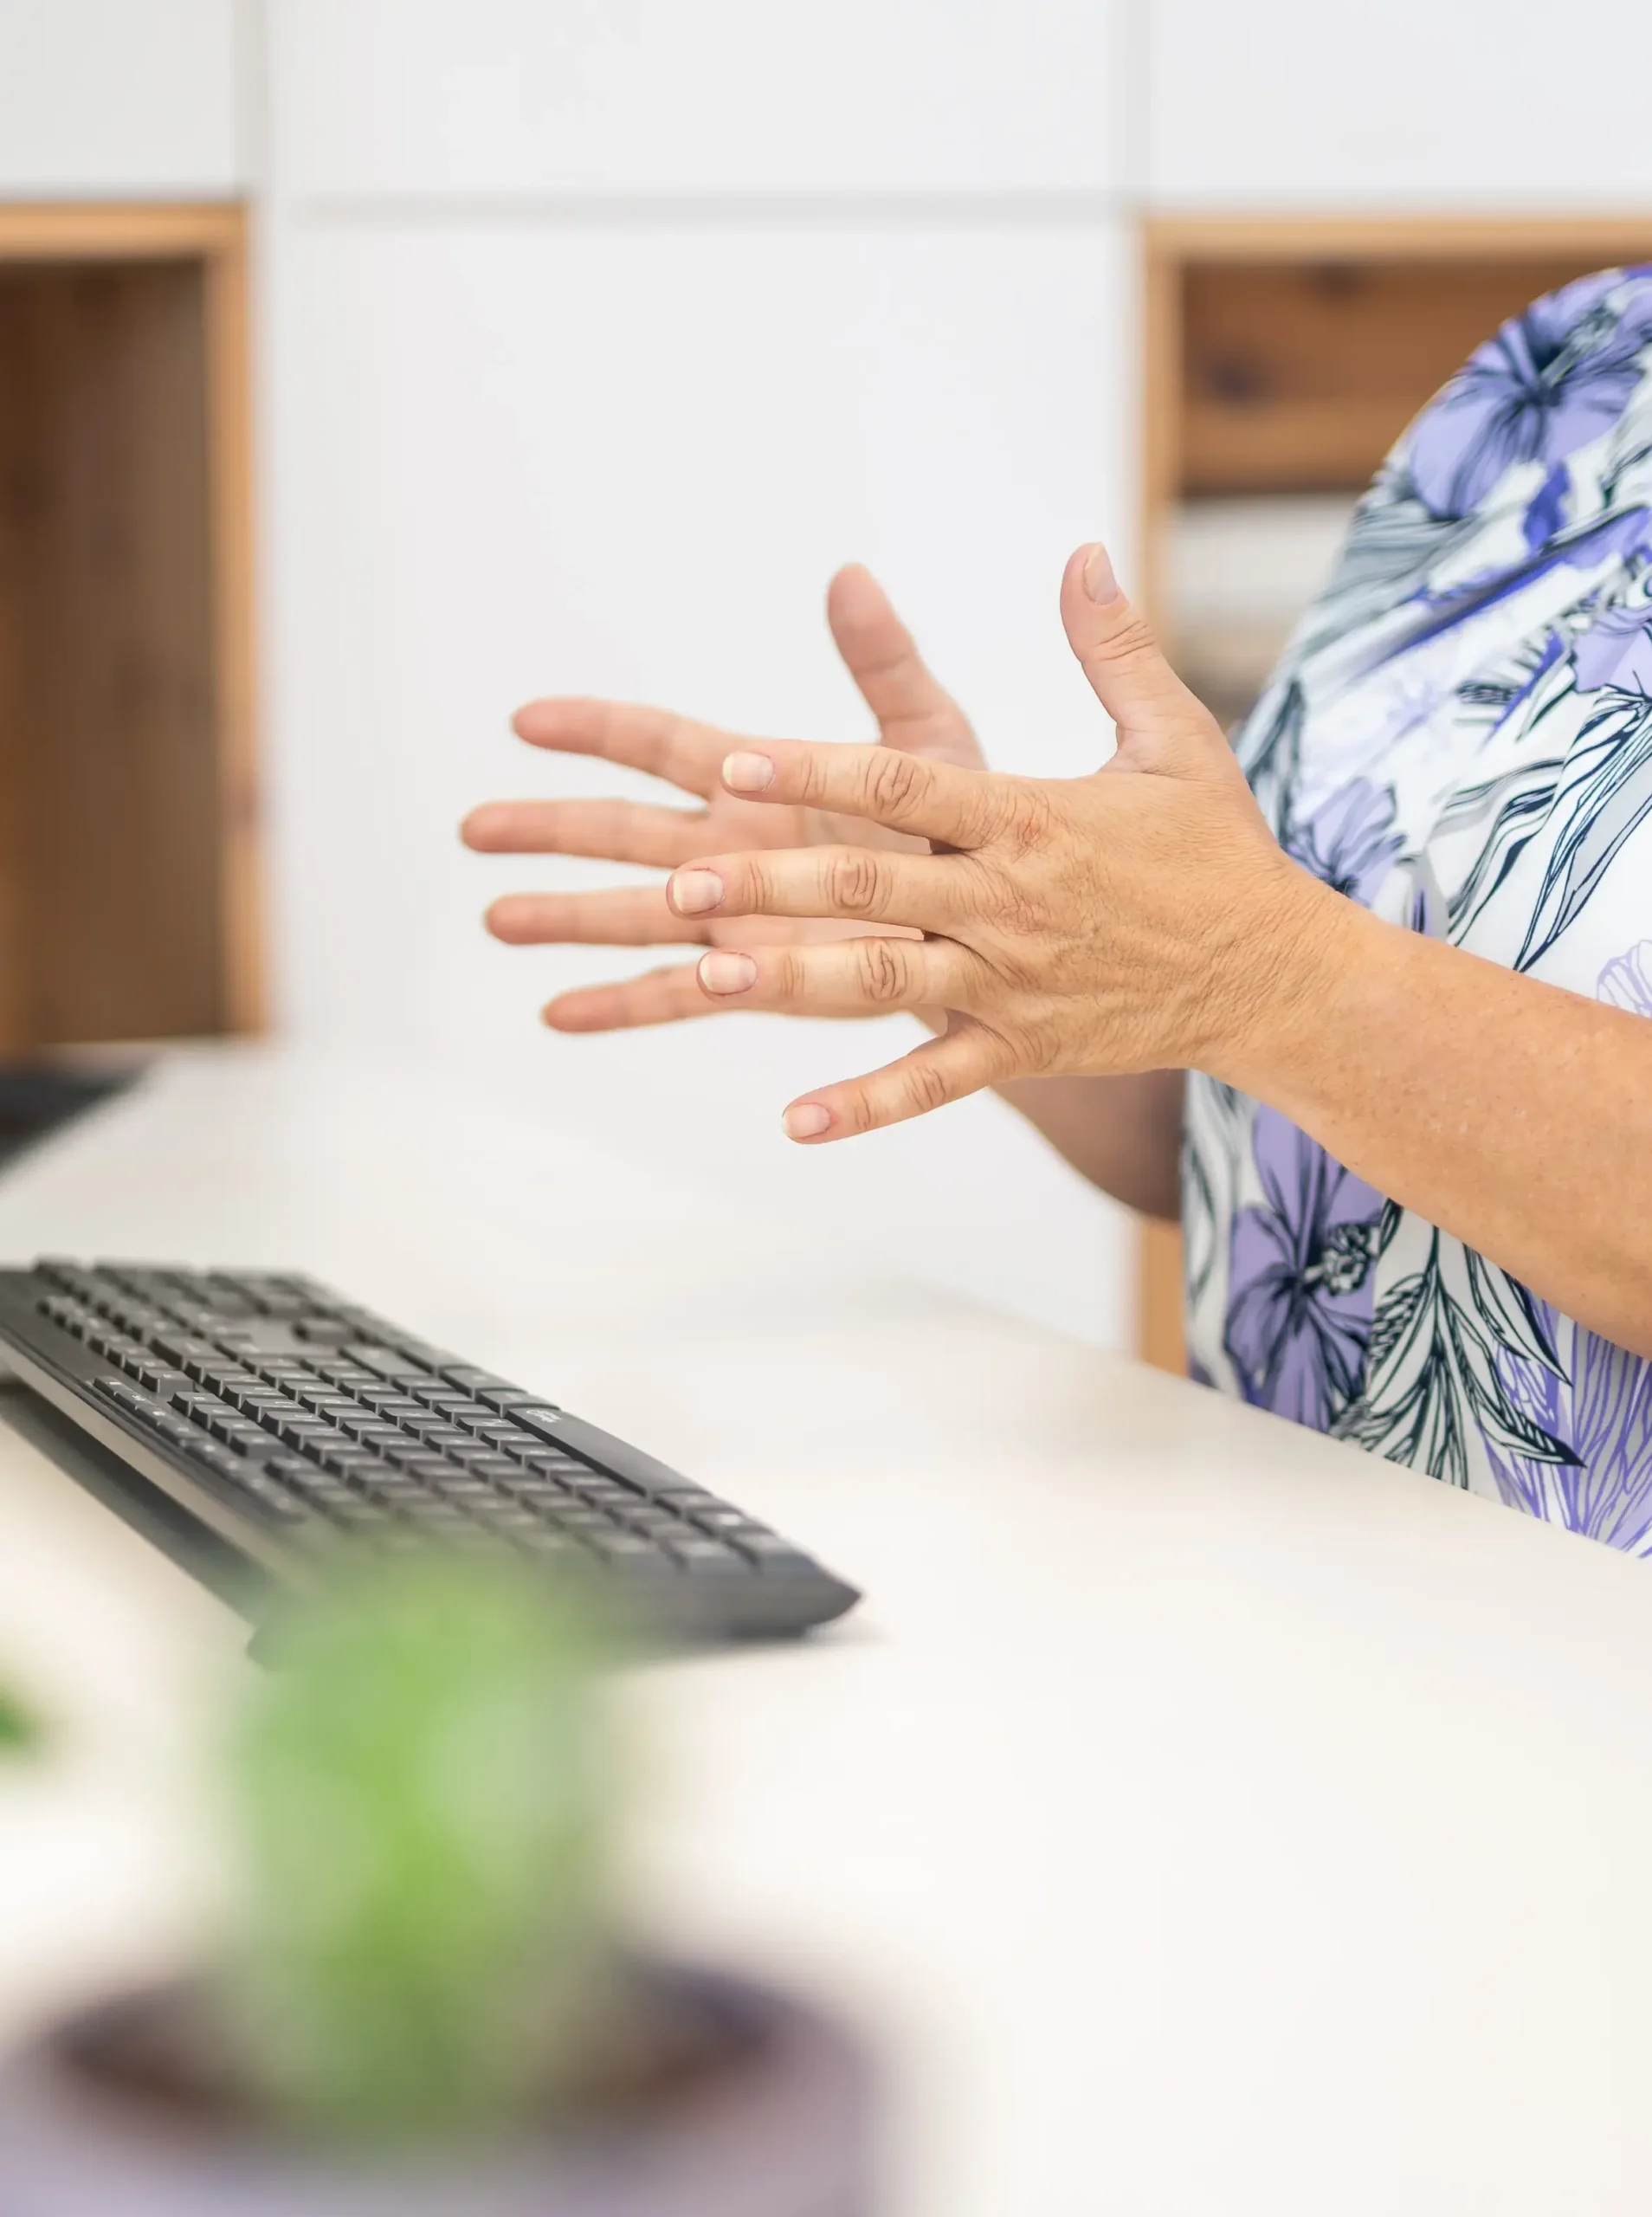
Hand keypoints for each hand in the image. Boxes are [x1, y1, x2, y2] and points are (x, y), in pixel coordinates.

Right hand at [461, 566, 983, 1031]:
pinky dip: (622, 1007)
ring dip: (566, 920)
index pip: (662, 747)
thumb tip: (849, 575)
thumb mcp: (930, 740)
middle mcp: (735, 847)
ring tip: (496, 921)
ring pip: (634, 917)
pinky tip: (557, 1015)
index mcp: (763, 778)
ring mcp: (740, 916)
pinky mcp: (761, 980)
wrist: (1014, 924)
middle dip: (548, 831)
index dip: (595, 732)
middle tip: (473, 830)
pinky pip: (680, 996)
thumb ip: (885, 666)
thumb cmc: (971, 824)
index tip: (526, 721)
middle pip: (622, 835)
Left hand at [661, 544, 1344, 1140]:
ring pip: (888, 984)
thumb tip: (1083, 552)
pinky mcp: (1024, 1049)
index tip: (733, 757)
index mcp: (1030, 817)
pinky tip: (795, 1121)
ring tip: (710, 976)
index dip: (815, 767)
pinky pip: (935, 1084)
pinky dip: (867, 1106)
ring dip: (796, 983)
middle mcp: (1009, 901)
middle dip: (771, 883)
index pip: (904, 783)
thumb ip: (1114, 647)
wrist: (1274, 975)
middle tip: (678, 882)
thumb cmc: (1217, 850)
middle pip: (872, 887)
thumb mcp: (1174, 736)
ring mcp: (1012, 984)